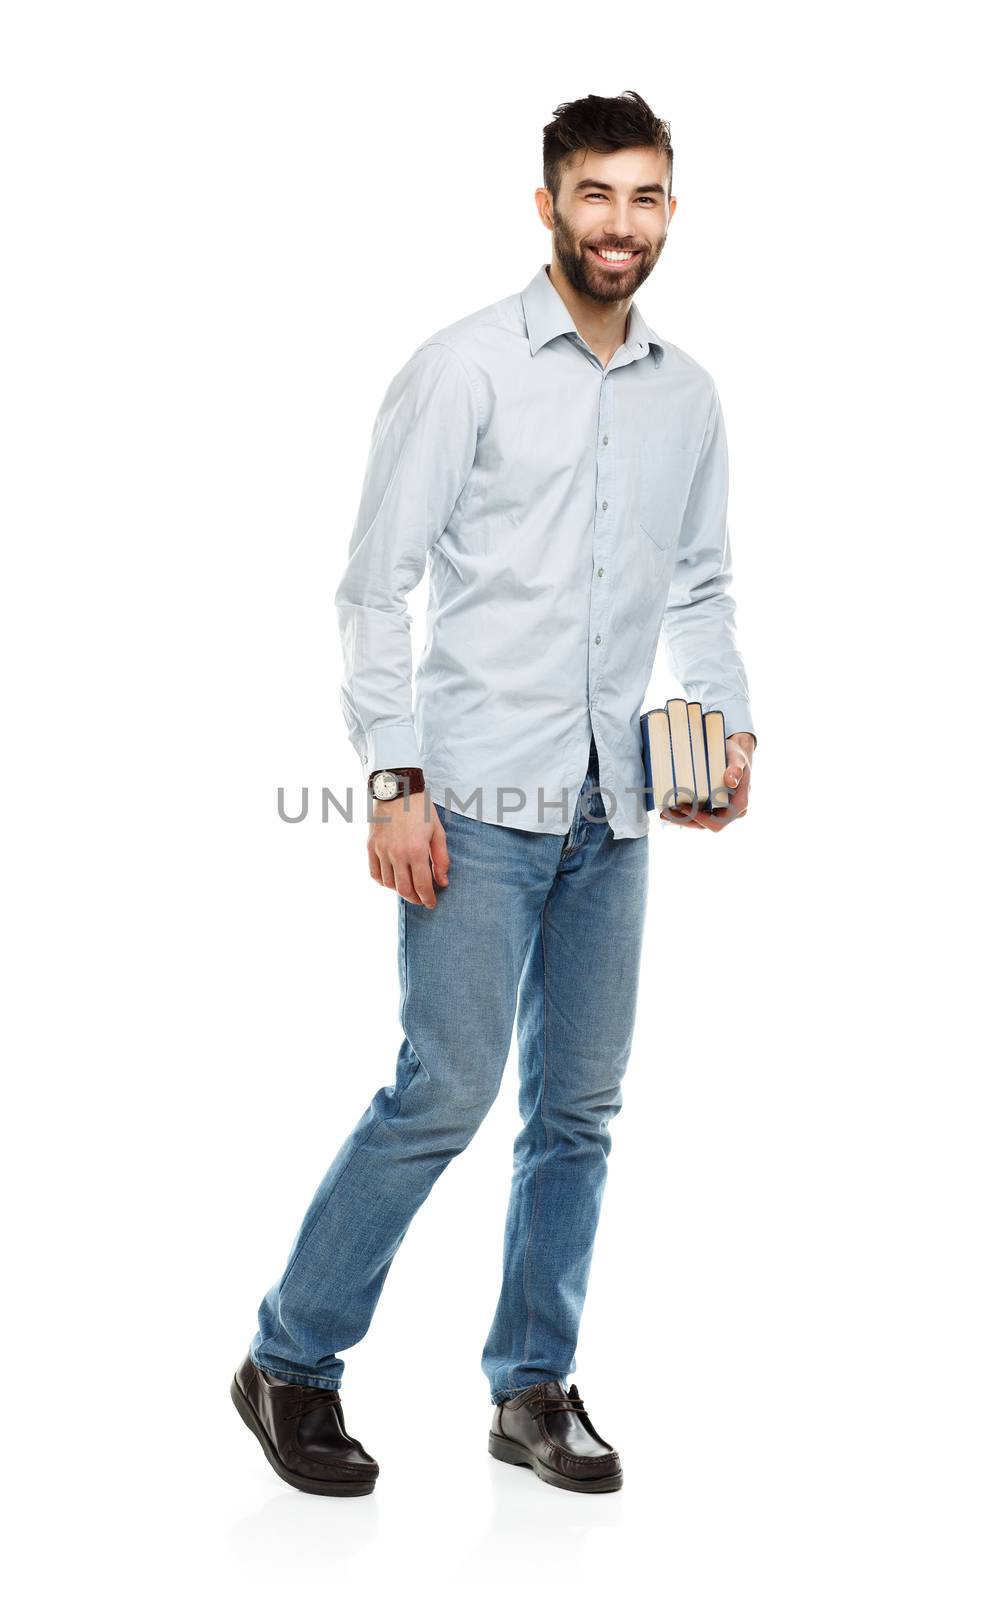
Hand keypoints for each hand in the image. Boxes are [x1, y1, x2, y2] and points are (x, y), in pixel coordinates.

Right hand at [367, 790, 449, 906]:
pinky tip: (392, 880)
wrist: (397, 788)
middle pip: (404, 889)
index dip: (428, 899)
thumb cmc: (421, 809)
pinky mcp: (371, 846)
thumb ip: (441, 859)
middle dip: (415, 899)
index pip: (422, 886)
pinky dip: (383, 882)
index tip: (432, 903)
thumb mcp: (438, 832)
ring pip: (388, 884)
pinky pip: (374, 873)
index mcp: (416, 850)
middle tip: (422, 899)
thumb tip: (442, 882)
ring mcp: (381, 850)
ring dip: (399, 891)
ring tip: (409, 889)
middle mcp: (397, 854)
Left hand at [660, 730, 754, 831]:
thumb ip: (736, 769)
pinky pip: (698, 815)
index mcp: (739, 804)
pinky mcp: (712, 807)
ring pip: (700, 823)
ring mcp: (721, 811)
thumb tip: (731, 781)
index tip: (684, 808)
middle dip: (685, 821)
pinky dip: (683, 814)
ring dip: (681, 820)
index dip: (701, 819)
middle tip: (666, 814)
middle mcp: (731, 812)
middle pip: (706, 825)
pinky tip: (669, 809)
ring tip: (664, 813)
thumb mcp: (738, 759)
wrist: (735, 754)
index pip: (719, 821)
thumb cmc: (737, 755)